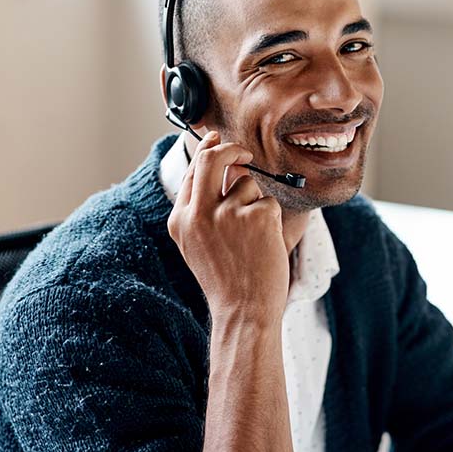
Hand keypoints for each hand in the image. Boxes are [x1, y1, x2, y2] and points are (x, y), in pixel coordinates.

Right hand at [167, 131, 289, 327]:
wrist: (244, 311)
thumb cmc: (227, 279)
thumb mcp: (199, 244)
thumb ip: (203, 207)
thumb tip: (225, 164)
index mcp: (180, 221)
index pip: (191, 172)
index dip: (207, 152)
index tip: (217, 140)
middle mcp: (199, 213)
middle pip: (211, 159)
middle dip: (230, 149)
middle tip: (245, 153)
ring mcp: (228, 214)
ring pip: (247, 184)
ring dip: (256, 203)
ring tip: (253, 239)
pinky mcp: (256, 217)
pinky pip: (268, 202)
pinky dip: (271, 220)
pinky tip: (264, 245)